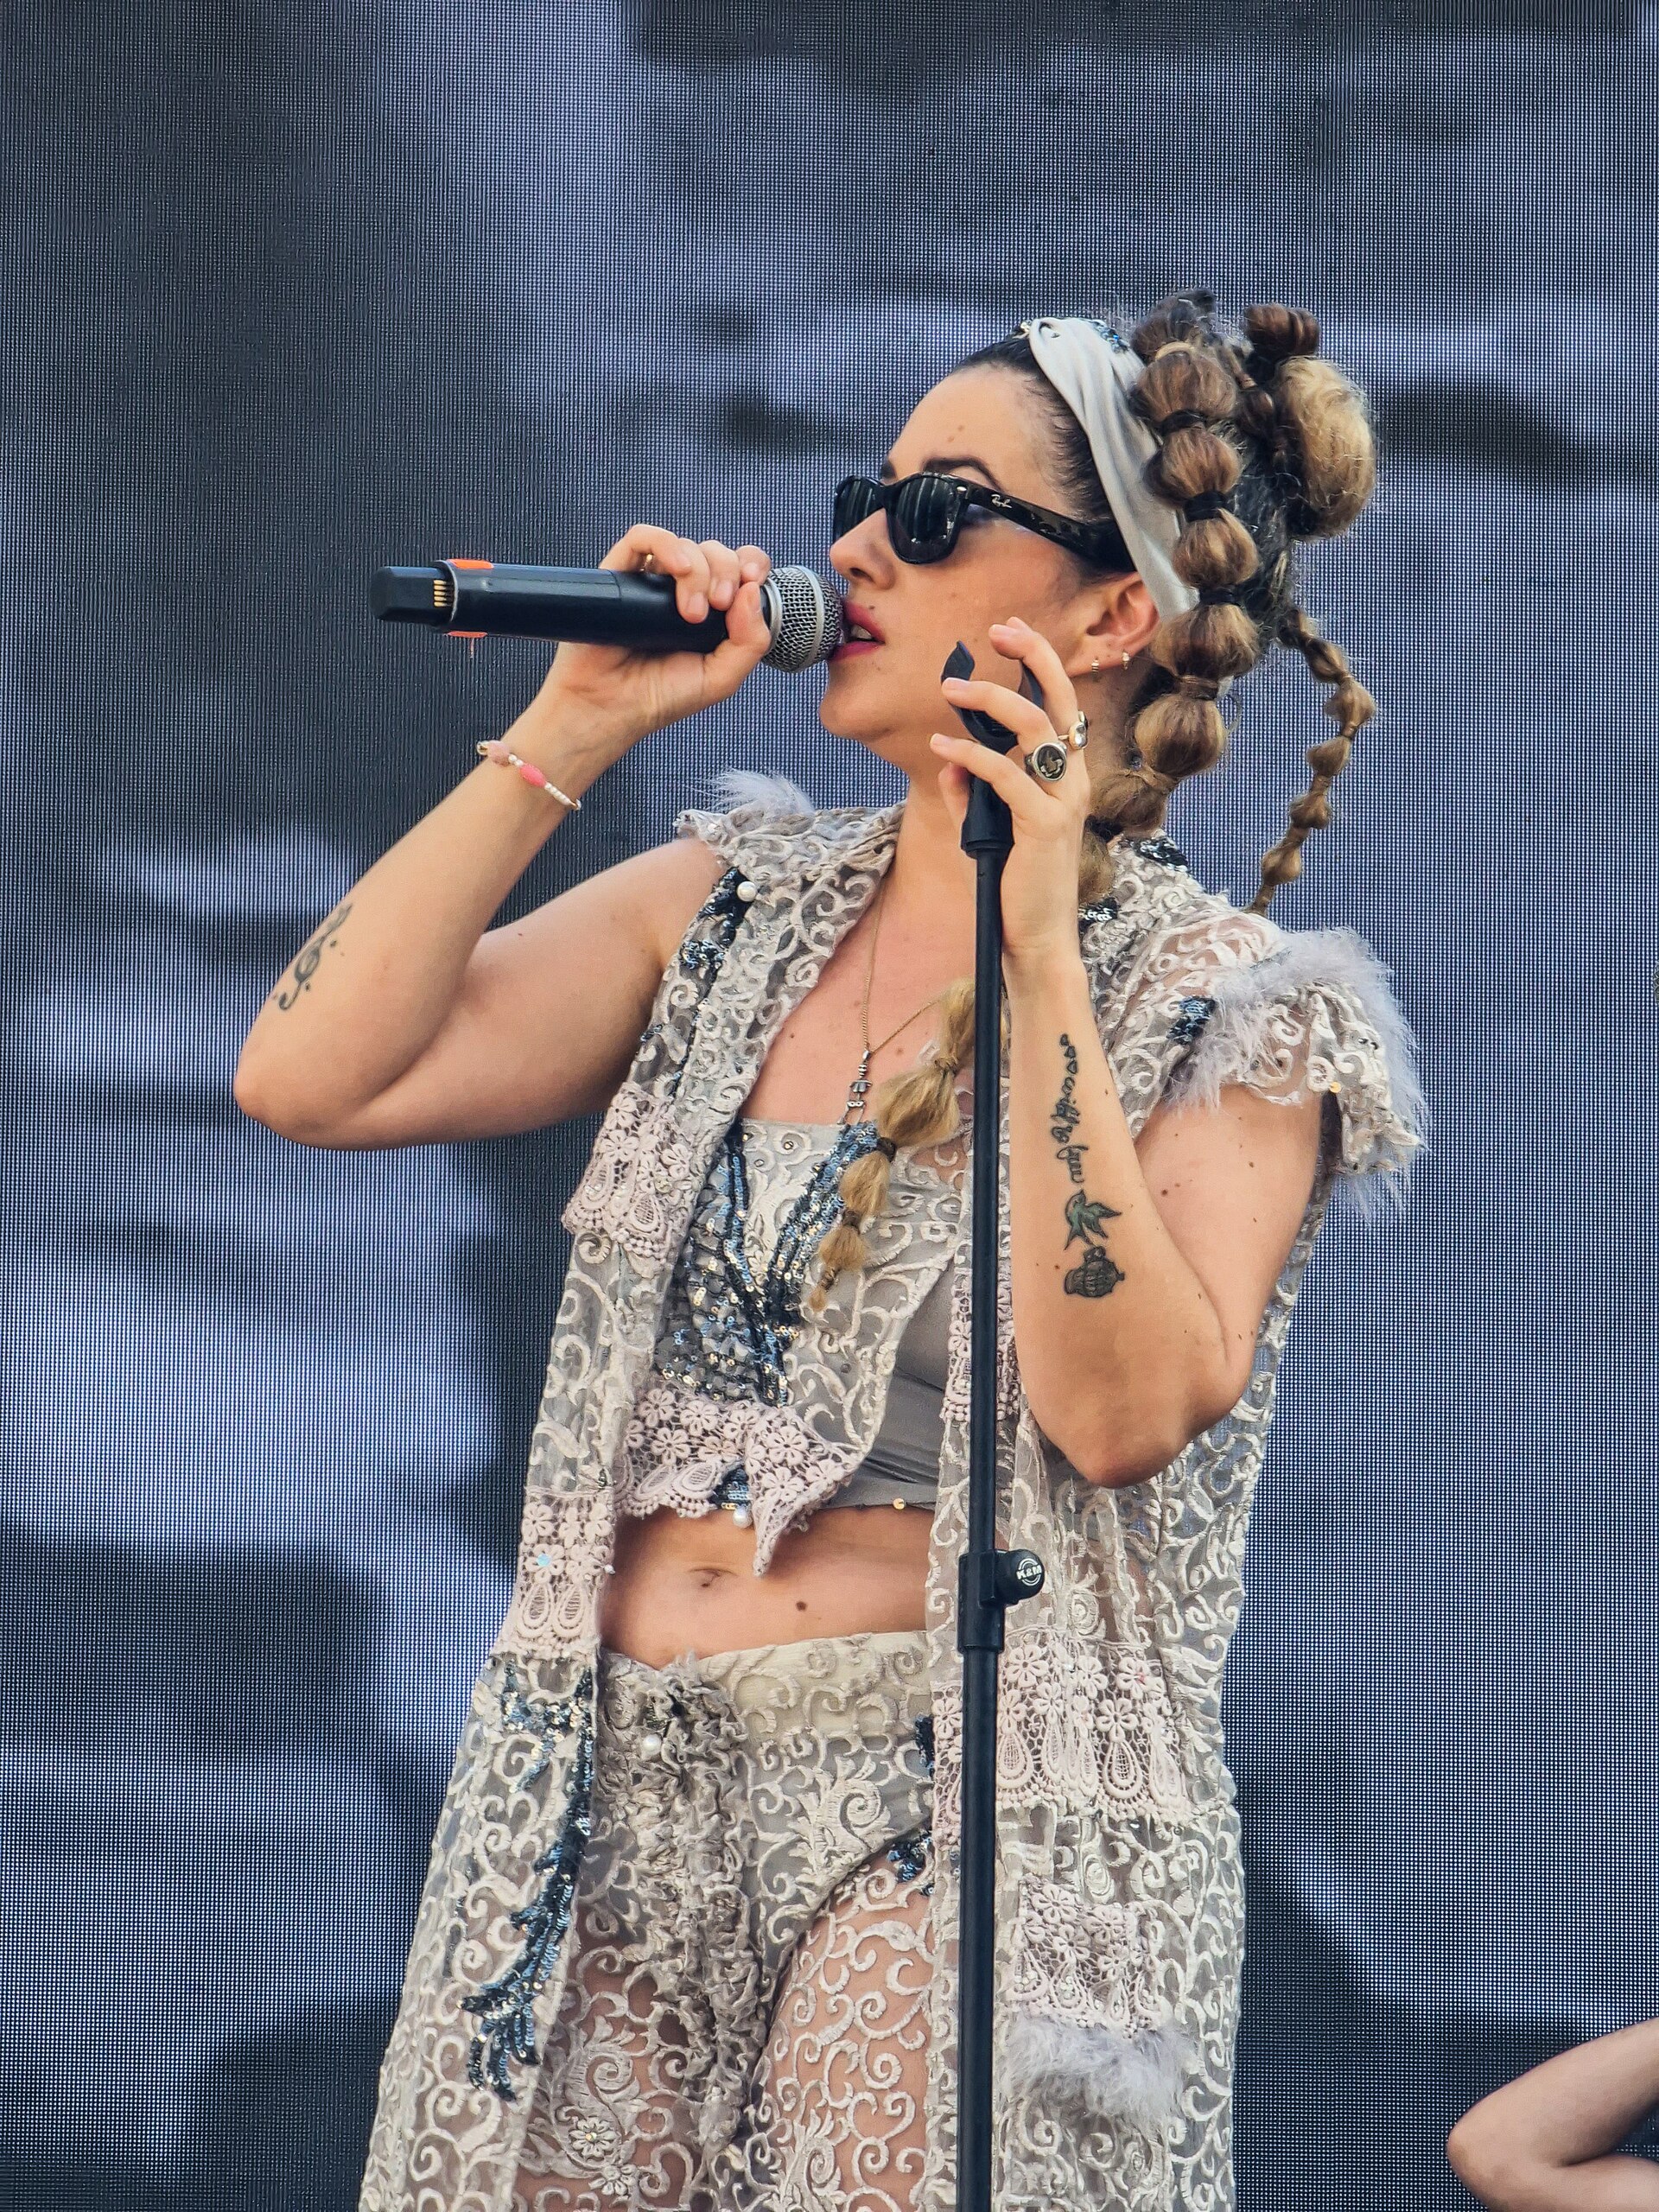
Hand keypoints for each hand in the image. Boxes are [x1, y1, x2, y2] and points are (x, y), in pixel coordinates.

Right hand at [513, 525, 774, 767]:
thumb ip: (751, 640)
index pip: (740, 566)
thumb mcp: (722, 678)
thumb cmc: (661, 696)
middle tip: (717, 607)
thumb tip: (751, 591)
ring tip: (691, 612)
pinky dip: (666, 543)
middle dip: (725, 573)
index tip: (752, 581)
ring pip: (685, 545)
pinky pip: (642, 537)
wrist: (610, 708)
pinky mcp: (620, 574)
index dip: (751, 563)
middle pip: (716, 552)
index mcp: (712, 610)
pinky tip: (677, 568)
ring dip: (699, 570)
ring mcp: (651, 580)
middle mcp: (683, 590)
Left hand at [931, 616, 1090, 965]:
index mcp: (1068, 776)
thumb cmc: (1017, 883)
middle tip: (996, 630)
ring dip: (990, 699)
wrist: (1038, 937)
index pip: (1061, 704)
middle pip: (1060, 699)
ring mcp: (1063, 800)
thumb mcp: (991, 829)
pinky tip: (942, 747)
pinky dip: (970, 755)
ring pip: (1034, 727)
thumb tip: (949, 758)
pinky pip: (1005, 775)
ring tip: (951, 688)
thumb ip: (972, 792)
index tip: (1011, 630)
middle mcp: (1073, 780)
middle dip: (1031, 656)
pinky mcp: (1043, 824)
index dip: (1039, 661)